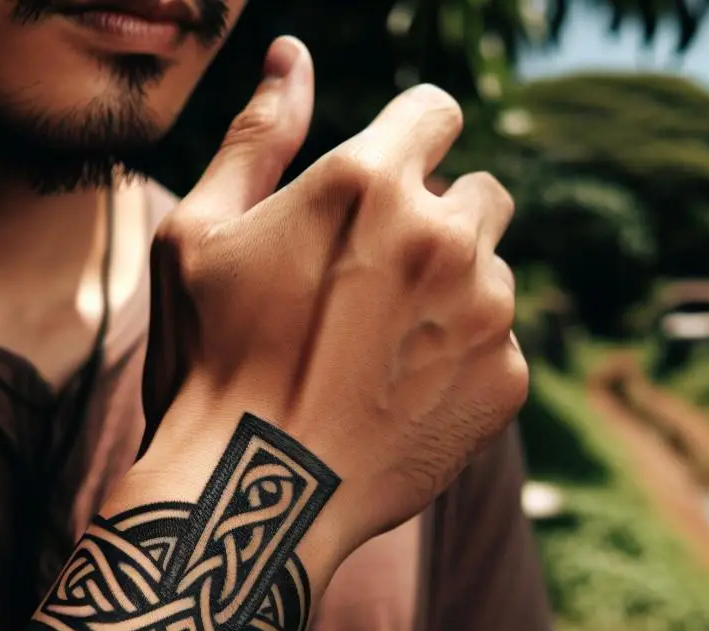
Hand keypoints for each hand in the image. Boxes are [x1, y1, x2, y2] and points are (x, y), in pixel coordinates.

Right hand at [138, 35, 525, 552]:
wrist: (250, 497)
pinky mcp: (508, 380)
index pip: (436, 113)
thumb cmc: (205, 361)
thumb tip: (291, 55)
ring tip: (376, 351)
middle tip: (371, 285)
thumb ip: (258, 137)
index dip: (409, 143)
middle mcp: (444, 235)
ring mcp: (487, 311)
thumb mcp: (199, 235)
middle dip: (438, 222)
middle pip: (482, 193)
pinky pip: (500, 347)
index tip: (386, 182)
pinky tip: (397, 398)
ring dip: (453, 294)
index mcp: (368, 181)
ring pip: (493, 272)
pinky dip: (463, 364)